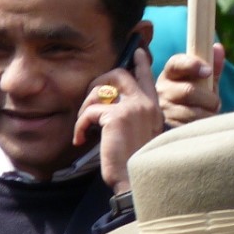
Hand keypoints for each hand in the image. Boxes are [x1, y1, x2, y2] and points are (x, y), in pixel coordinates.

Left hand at [75, 46, 163, 193]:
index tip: (135, 51)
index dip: (139, 62)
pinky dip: (80, 126)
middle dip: (98, 83)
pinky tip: (81, 140)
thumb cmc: (134, 165)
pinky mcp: (116, 116)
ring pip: (100, 89)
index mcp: (154, 108)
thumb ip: (131, 118)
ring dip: (85, 109)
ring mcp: (133, 107)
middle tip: (88, 103)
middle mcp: (146, 103)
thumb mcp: (138, 136)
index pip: (147, 76)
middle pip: (119, 73)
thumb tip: (110, 106)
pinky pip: (89, 111)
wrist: (135, 182)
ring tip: (84, 129)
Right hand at [157, 43, 224, 126]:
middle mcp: (162, 90)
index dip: (192, 65)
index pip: (176, 63)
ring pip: (190, 112)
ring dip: (206, 115)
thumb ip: (212, 65)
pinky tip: (200, 126)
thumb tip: (218, 47)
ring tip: (208, 115)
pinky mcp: (164, 129)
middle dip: (209, 98)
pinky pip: (187, 128)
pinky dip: (199, 127)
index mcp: (170, 73)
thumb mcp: (203, 81)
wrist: (180, 123)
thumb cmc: (196, 96)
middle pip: (188, 90)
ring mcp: (161, 110)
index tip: (208, 71)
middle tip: (216, 103)